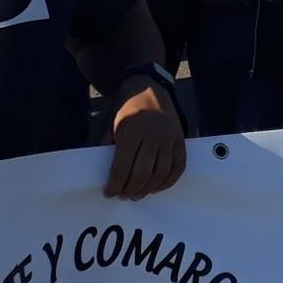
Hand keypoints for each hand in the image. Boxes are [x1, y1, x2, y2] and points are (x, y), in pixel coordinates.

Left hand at [105, 79, 185, 199]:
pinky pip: (179, 165)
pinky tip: (157, 186)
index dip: (115, 185)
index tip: (109, 193)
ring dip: (149, 188)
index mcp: (132, 131)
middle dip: (131, 189)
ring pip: (162, 172)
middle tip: (123, 195)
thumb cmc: (125, 109)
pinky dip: (170, 181)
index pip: (123, 167)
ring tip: (138, 193)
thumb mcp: (111, 125)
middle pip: (143, 173)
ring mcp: (169, 137)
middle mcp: (153, 135)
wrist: (148, 87)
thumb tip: (102, 173)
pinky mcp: (180, 138)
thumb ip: (107, 147)